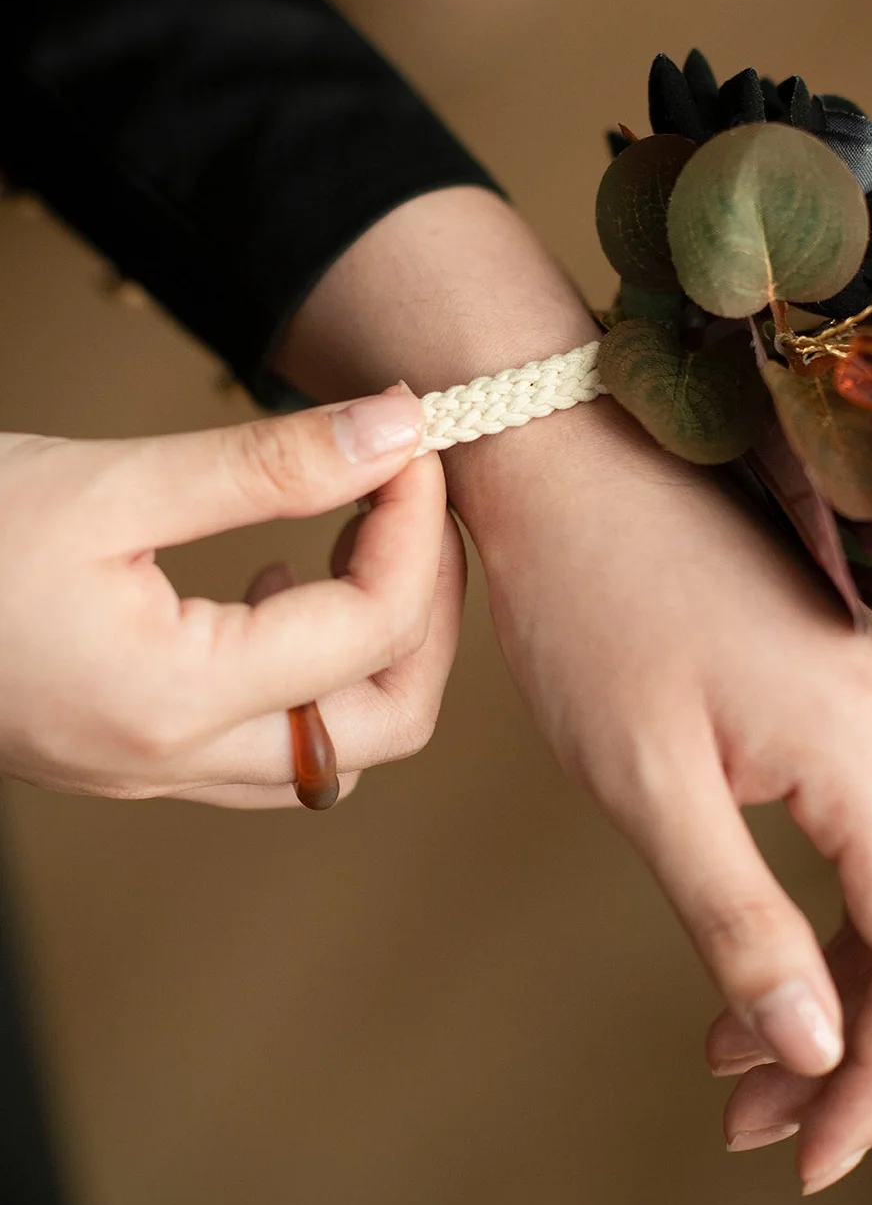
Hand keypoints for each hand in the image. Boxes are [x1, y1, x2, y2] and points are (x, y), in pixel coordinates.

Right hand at [0, 390, 463, 805]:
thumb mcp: (109, 484)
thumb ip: (265, 465)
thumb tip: (397, 432)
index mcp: (177, 699)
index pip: (372, 625)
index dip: (416, 524)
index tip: (411, 440)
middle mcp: (176, 761)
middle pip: (390, 721)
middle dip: (428, 610)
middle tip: (413, 506)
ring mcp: (155, 772)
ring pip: (340, 748)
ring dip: (375, 645)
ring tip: (346, 535)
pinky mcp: (137, 756)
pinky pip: (274, 743)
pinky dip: (312, 671)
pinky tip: (273, 578)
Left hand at [274, 186, 871, 1186]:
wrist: (566, 456)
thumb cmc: (586, 603)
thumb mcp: (646, 782)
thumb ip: (740, 919)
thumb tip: (818, 1049)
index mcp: (865, 748)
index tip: (810, 1156)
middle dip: (856, 1042)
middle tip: (758, 1122)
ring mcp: (869, 696)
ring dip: (832, 981)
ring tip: (734, 1059)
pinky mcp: (828, 683)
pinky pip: (859, 826)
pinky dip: (817, 909)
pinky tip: (744, 950)